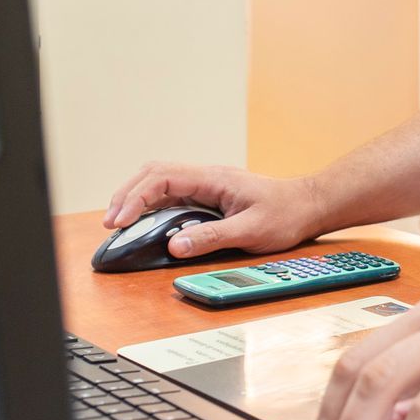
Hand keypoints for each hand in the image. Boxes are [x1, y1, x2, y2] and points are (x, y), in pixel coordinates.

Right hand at [101, 162, 325, 258]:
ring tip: (119, 222)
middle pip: (154, 174)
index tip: (120, 221)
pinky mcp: (209, 196)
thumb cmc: (286, 214)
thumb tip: (174, 245)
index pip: (163, 178)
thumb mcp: (251, 231)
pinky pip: (173, 195)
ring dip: (136, 198)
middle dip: (127, 194)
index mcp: (213, 178)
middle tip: (111, 223)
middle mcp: (206, 177)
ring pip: (160, 182)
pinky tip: (144, 222)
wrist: (309, 205)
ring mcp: (207, 185)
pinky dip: (152, 206)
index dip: (135, 197)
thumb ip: (212, 237)